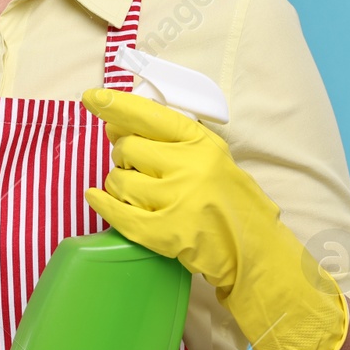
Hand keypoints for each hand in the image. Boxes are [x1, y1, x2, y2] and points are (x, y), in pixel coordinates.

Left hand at [79, 87, 348, 349]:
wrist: (256, 252)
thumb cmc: (230, 202)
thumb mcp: (213, 159)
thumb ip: (173, 142)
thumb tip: (118, 126)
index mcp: (203, 144)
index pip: (152, 116)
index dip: (118, 105)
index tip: (93, 98)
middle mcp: (190, 167)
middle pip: (128, 147)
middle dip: (123, 156)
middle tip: (134, 166)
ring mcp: (178, 200)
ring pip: (119, 180)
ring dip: (118, 184)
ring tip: (136, 192)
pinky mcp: (166, 233)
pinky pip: (117, 213)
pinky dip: (102, 204)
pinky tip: (95, 198)